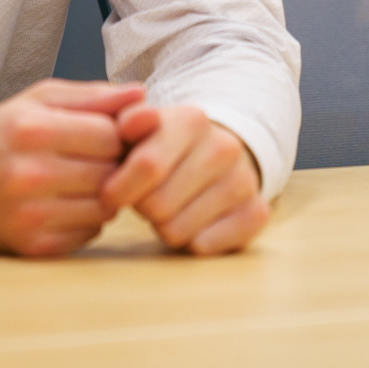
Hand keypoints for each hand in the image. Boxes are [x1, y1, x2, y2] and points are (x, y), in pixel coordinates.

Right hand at [0, 78, 145, 255]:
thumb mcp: (38, 100)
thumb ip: (93, 96)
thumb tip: (142, 96)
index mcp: (33, 130)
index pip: (112, 134)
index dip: (118, 133)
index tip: (107, 132)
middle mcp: (30, 175)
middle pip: (112, 171)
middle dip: (114, 163)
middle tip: (96, 157)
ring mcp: (31, 216)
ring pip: (107, 206)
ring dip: (104, 192)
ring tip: (82, 178)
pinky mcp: (33, 247)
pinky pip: (90, 232)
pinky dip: (88, 218)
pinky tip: (68, 203)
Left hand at [102, 104, 268, 255]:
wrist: (216, 155)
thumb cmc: (164, 147)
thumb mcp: (140, 128)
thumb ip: (127, 121)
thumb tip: (134, 122)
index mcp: (192, 120)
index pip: (146, 167)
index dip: (118, 189)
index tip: (111, 193)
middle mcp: (225, 147)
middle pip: (158, 206)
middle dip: (143, 208)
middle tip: (150, 196)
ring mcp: (245, 180)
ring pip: (176, 232)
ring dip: (165, 226)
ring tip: (172, 206)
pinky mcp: (256, 212)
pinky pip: (204, 247)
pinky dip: (192, 241)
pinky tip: (195, 221)